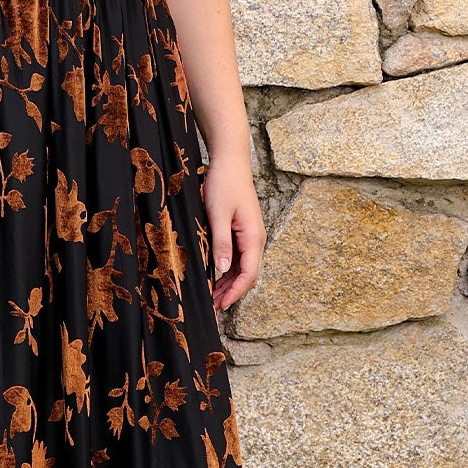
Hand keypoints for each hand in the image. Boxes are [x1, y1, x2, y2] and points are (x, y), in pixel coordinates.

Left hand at [200, 151, 264, 310]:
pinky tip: (214, 275)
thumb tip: (223, 270)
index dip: (235, 292)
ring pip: (242, 266)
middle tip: (212, 306)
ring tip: (211, 295)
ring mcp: (249, 235)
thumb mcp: (218, 214)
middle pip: (247, 274)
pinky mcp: (242, 231)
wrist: (230, 162)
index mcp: (254, 237)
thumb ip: (221, 243)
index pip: (249, 273)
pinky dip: (227, 269)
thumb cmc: (224, 184)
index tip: (221, 305)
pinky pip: (237, 256)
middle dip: (231, 291)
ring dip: (228, 282)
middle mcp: (255, 239)